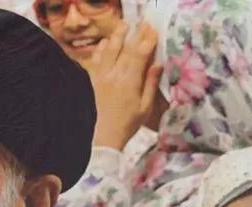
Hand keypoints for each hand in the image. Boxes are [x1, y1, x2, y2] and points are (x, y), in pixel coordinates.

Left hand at [87, 20, 161, 150]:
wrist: (105, 136)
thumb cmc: (128, 124)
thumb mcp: (145, 107)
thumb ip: (151, 84)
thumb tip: (158, 64)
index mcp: (129, 82)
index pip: (140, 55)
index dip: (147, 41)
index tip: (154, 30)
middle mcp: (114, 75)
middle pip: (125, 48)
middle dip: (136, 34)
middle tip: (143, 24)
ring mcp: (101, 76)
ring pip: (109, 50)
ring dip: (117, 36)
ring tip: (124, 26)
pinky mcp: (93, 80)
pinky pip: (95, 60)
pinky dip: (100, 49)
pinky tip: (105, 43)